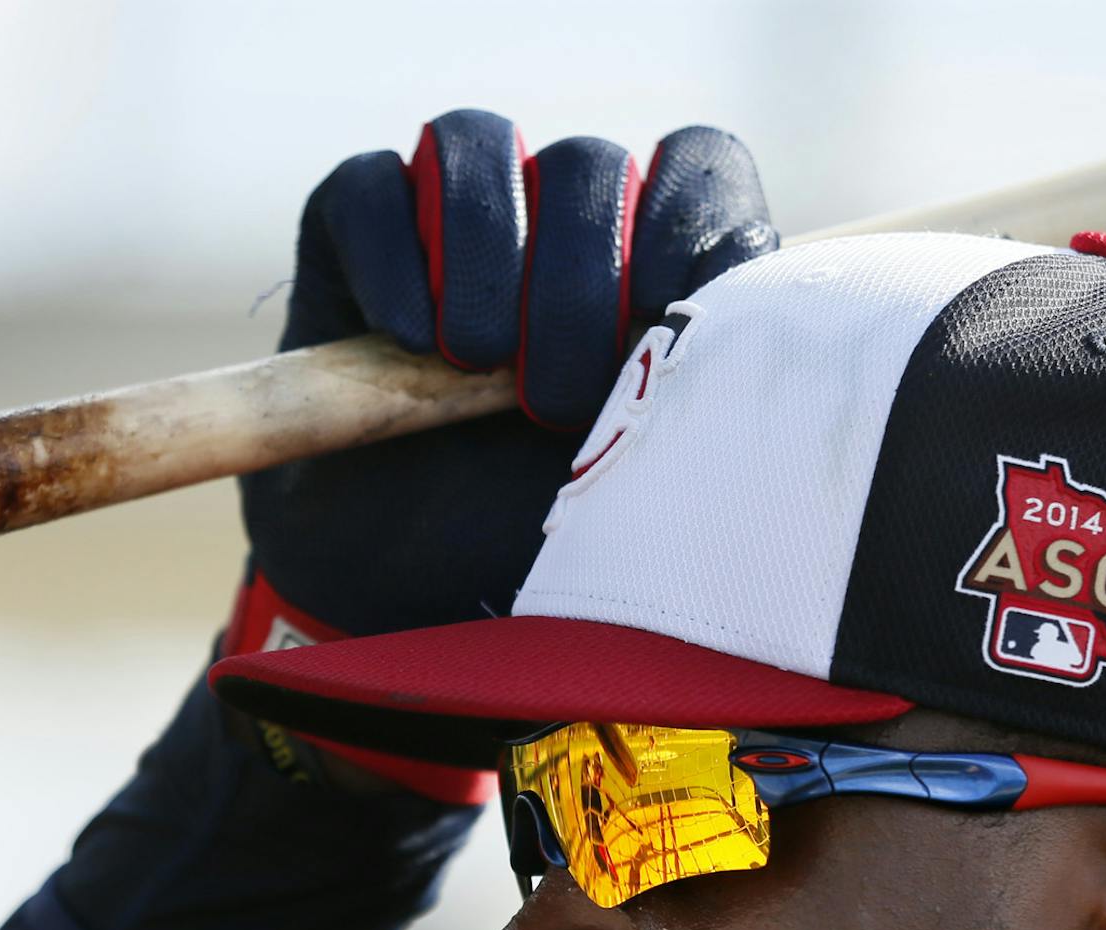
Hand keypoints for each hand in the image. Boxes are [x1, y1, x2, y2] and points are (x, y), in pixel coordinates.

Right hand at [226, 110, 776, 796]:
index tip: (663, 330)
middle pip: (586, 165)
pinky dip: (392, 250)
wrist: (415, 609)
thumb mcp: (659, 498)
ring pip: (477, 144)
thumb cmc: (554, 565)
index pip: (697, 167)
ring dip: (483, 244)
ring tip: (476, 356)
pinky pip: (368, 187)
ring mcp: (454, 231)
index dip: (684, 225)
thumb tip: (749, 348)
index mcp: (657, 275)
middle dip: (578, 275)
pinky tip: (409, 337)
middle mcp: (560, 236)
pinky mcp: (357, 241)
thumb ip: (707, 409)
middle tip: (561, 398)